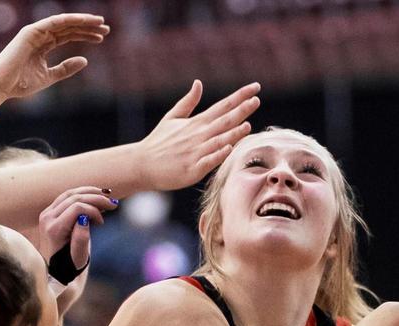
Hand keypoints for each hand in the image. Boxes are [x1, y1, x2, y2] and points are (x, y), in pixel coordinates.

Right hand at [0, 14, 109, 100]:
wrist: (1, 85)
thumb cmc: (20, 83)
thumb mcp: (49, 76)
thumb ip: (66, 68)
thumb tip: (85, 60)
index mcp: (44, 45)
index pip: (68, 35)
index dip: (85, 35)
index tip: (102, 37)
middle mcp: (41, 35)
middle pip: (69, 27)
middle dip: (88, 27)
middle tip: (106, 28)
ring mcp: (36, 32)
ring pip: (64, 22)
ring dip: (82, 21)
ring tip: (100, 22)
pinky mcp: (31, 31)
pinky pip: (54, 22)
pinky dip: (69, 20)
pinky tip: (83, 20)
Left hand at [37, 186, 115, 268]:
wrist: (55, 269)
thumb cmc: (69, 265)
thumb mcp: (78, 257)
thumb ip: (81, 238)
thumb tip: (84, 217)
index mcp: (54, 229)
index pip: (77, 207)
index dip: (94, 210)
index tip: (102, 223)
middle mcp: (47, 218)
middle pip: (74, 197)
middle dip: (96, 198)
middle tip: (113, 204)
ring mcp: (47, 214)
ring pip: (70, 194)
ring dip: (90, 192)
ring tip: (106, 196)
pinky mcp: (49, 212)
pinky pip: (66, 197)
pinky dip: (82, 195)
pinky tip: (96, 196)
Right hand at [136, 80, 259, 190]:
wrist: (141, 165)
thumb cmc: (158, 143)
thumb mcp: (171, 118)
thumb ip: (188, 102)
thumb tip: (198, 83)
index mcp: (196, 123)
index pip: (222, 106)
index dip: (239, 97)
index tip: (255, 88)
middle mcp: (197, 135)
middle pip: (223, 121)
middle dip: (241, 111)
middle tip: (256, 100)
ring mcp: (195, 152)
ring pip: (218, 141)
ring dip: (233, 133)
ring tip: (247, 125)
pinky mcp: (192, 169)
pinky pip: (208, 161)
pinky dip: (218, 155)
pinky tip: (229, 149)